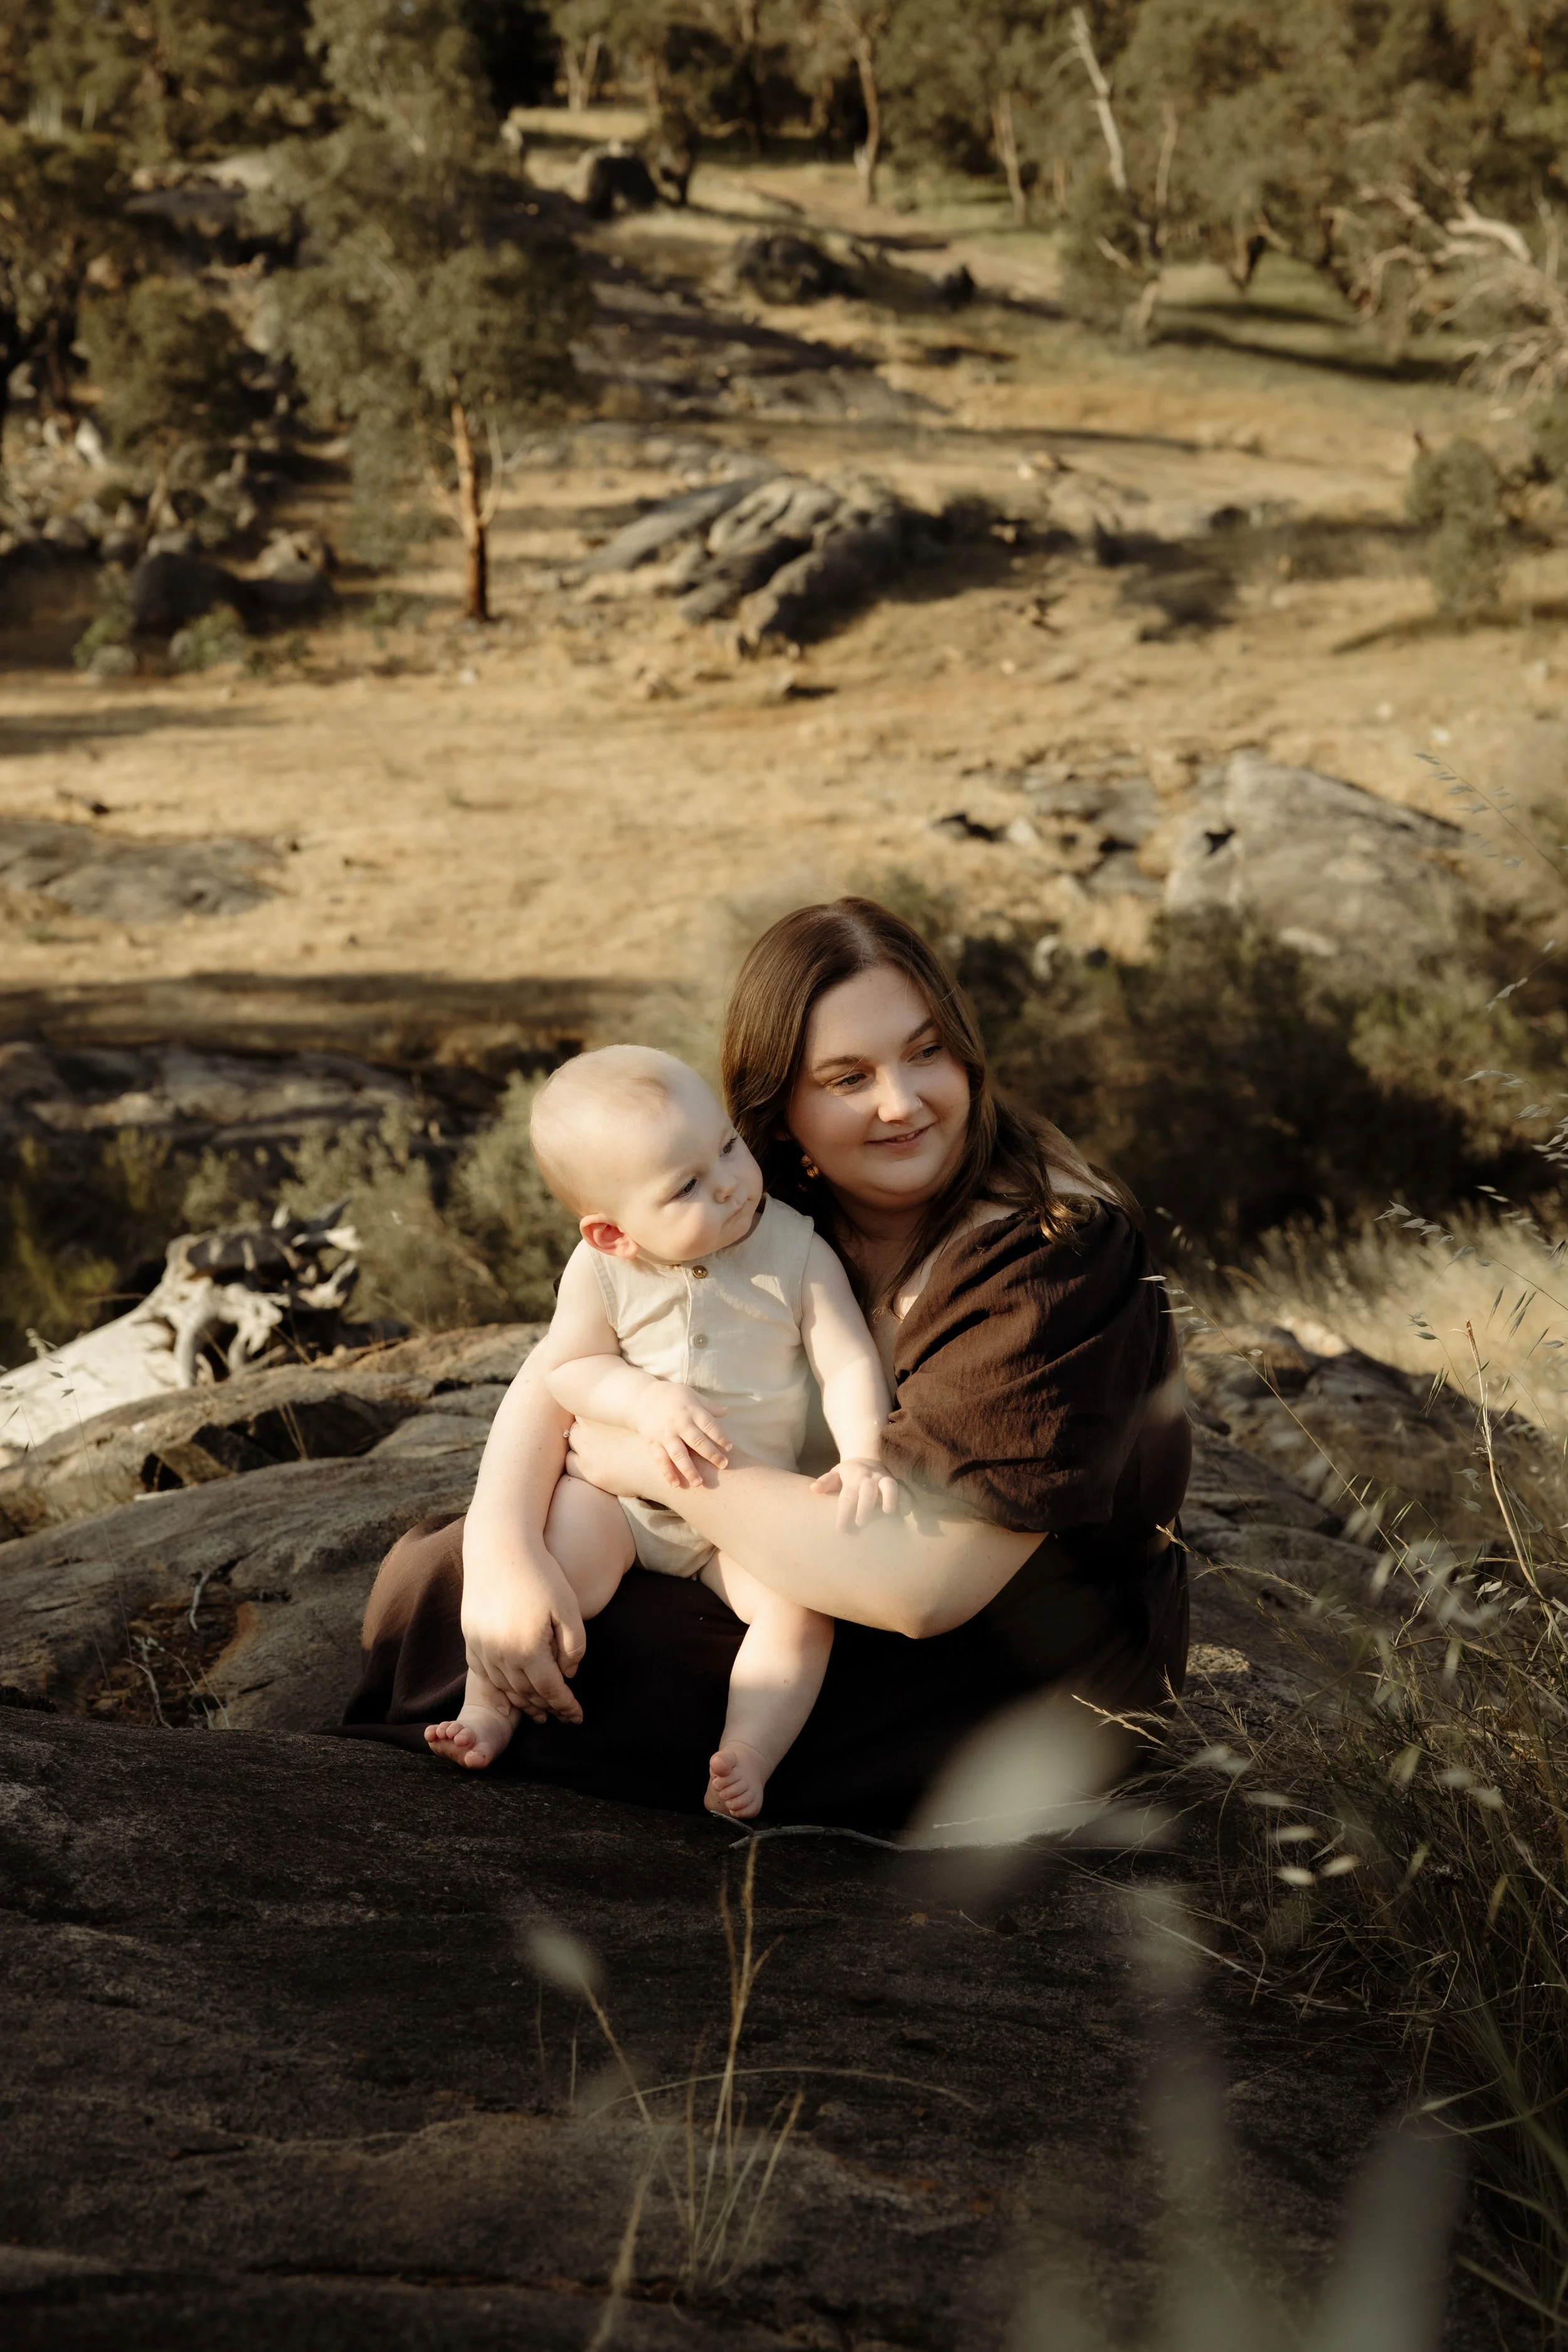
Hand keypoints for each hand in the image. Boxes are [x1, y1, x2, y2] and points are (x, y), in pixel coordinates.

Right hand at [460, 1539, 586, 1725]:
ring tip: (537, 1707)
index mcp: (529, 1649)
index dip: (566, 1706)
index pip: (551, 1691)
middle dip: (545, 1707)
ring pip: (503, 1687)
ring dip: (521, 1700)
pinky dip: (498, 1685)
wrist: (500, 1548)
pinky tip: (508, 1689)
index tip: (577, 1717)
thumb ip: (573, 1645)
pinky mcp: (470, 1637)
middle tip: (560, 1715)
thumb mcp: (568, 1607)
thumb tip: (568, 1674)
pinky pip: (483, 1672)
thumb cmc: (541, 1574)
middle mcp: (501, 1654)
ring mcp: (482, 1646)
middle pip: (525, 1694)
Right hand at [633, 1382, 729, 1488]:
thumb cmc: (672, 1396)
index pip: (709, 1425)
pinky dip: (667, 1473)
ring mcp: (665, 1435)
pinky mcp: (653, 1443)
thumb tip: (727, 1412)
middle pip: (696, 1441)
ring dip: (689, 1469)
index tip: (729, 1448)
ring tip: (699, 1483)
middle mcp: (678, 1424)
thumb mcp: (691, 1395)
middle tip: (723, 1465)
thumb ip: (709, 1406)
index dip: (720, 1437)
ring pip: (678, 1454)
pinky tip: (676, 1485)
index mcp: (690, 1411)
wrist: (641, 1398)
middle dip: (710, 1454)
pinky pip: (661, 1460)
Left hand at [811, 1457, 903, 1531]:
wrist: (868, 1458)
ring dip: (890, 1497)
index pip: (847, 1496)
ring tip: (889, 1512)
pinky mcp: (898, 1483)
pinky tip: (906, 1512)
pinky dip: (907, 1499)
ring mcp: (885, 1480)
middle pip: (868, 1490)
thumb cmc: (849, 1473)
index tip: (841, 1529)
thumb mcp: (835, 1474)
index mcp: (853, 1479)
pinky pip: (905, 1490)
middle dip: (865, 1506)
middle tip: (861, 1523)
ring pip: (890, 1485)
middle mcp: (870, 1478)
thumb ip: (825, 1482)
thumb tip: (813, 1489)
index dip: (844, 1513)